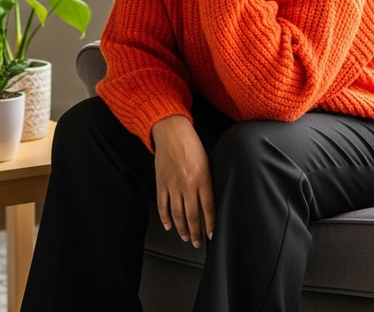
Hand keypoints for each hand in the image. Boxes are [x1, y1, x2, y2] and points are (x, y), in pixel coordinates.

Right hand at [151, 115, 213, 247]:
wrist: (171, 131)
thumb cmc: (191, 144)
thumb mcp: (206, 162)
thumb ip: (207, 182)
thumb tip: (209, 201)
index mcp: (202, 179)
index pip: (209, 208)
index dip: (211, 224)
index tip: (212, 234)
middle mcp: (188, 184)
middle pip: (193, 216)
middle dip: (196, 233)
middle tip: (197, 243)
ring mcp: (172, 184)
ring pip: (177, 214)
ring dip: (181, 229)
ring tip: (185, 237)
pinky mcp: (161, 182)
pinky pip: (163, 205)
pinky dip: (165, 218)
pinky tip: (168, 226)